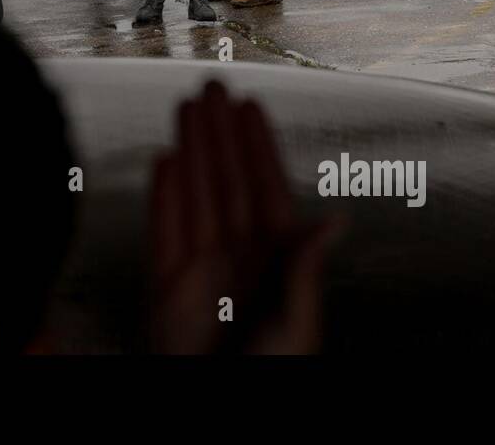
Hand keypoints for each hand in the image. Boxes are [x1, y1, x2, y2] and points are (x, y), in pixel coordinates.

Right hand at [151, 80, 340, 354]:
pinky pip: (163, 229)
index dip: (257, 146)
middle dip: (219, 133)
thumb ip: (304, 269)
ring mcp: (200, 269)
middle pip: (225, 180)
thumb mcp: (297, 324)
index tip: (250, 108)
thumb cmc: (269, 376)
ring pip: (194, 193)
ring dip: (192, 149)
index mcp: (276, 260)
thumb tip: (332, 220)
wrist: (218, 406)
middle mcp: (238, 256)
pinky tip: (166, 162)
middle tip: (212, 88)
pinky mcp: (165, 286)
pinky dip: (162, 194)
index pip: (264, 188)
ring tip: (188, 109)